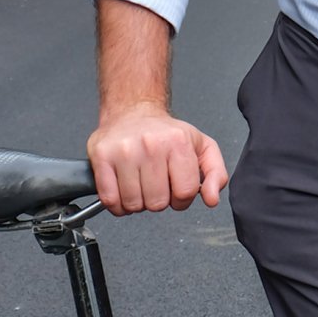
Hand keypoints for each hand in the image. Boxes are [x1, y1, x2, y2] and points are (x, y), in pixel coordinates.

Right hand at [87, 106, 228, 216]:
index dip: (182, 199)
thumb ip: (216, 174)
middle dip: (159, 200)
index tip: (176, 189)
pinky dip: (117, 204)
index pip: (185, 192)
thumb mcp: (202, 147)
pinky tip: (124, 190)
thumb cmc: (167, 134)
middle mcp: (151, 145)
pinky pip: (110, 199)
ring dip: (138, 202)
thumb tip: (212, 199)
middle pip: (158, 202)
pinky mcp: (102, 157)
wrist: (132, 112)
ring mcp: (124, 151)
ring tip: (140, 184)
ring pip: (134, 204)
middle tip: (156, 184)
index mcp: (178, 142)